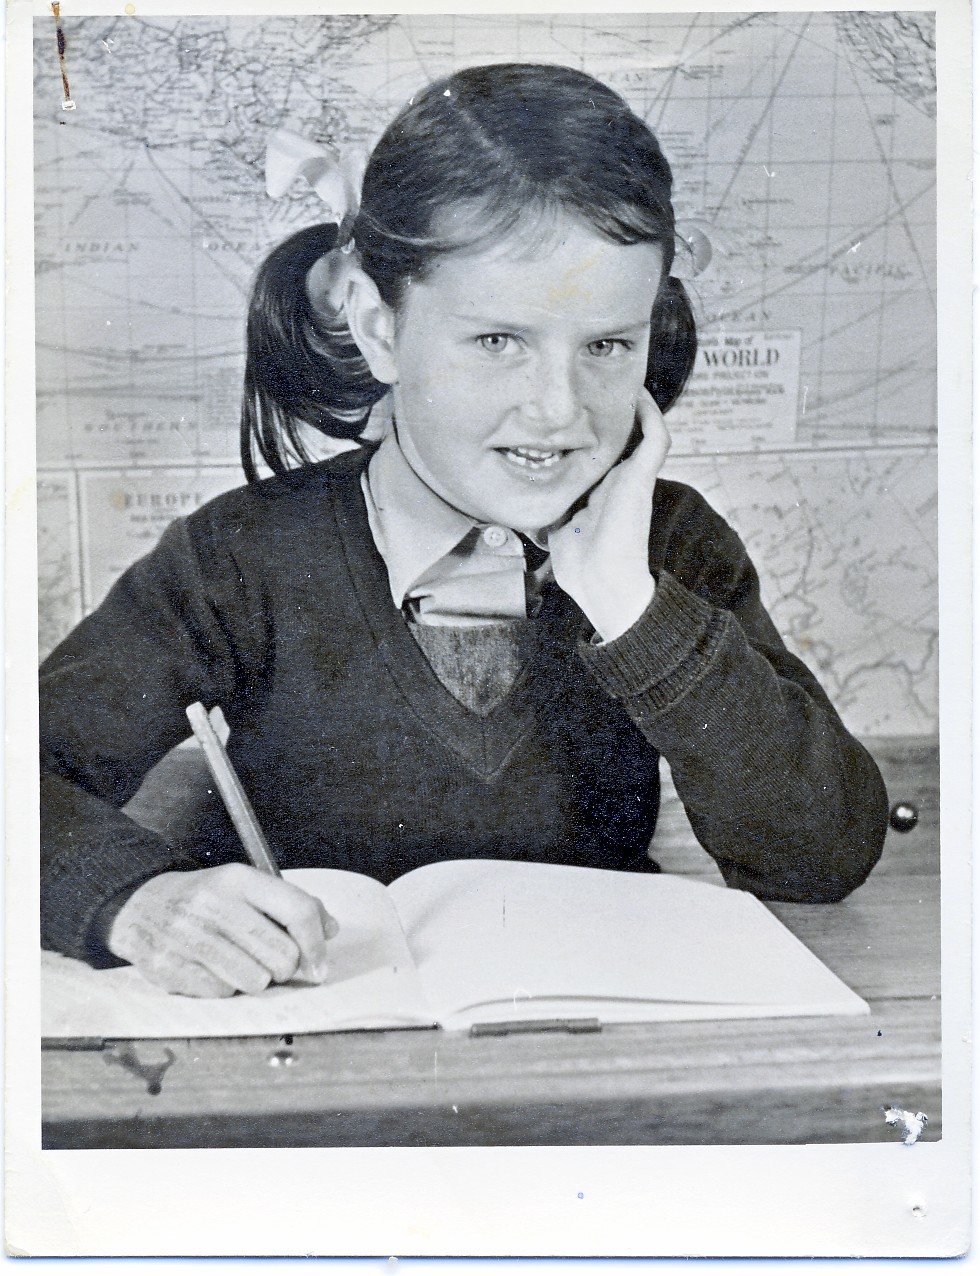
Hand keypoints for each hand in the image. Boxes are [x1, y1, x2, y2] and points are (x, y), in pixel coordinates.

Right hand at [106, 864, 338, 997]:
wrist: (140, 905)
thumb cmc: (205, 899)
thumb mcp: (246, 886)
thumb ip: (290, 904)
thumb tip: (330, 931)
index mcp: (238, 879)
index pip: (297, 911)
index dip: (316, 944)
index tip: (320, 966)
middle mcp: (212, 903)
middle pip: (281, 954)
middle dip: (286, 968)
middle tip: (275, 964)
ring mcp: (187, 936)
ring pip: (255, 980)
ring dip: (255, 980)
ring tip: (240, 964)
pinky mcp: (167, 966)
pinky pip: (221, 994)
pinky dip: (224, 989)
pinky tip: (213, 970)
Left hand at [547, 390, 670, 641]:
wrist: (601, 582)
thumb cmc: (579, 566)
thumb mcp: (554, 527)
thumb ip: (546, 509)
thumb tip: (526, 501)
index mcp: (600, 493)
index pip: (598, 455)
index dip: (592, 434)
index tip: (575, 412)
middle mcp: (618, 482)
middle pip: (621, 438)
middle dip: (613, 412)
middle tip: (599, 386)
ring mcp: (632, 479)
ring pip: (645, 433)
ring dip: (638, 407)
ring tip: (625, 381)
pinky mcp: (642, 478)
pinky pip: (656, 439)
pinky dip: (651, 416)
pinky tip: (639, 396)